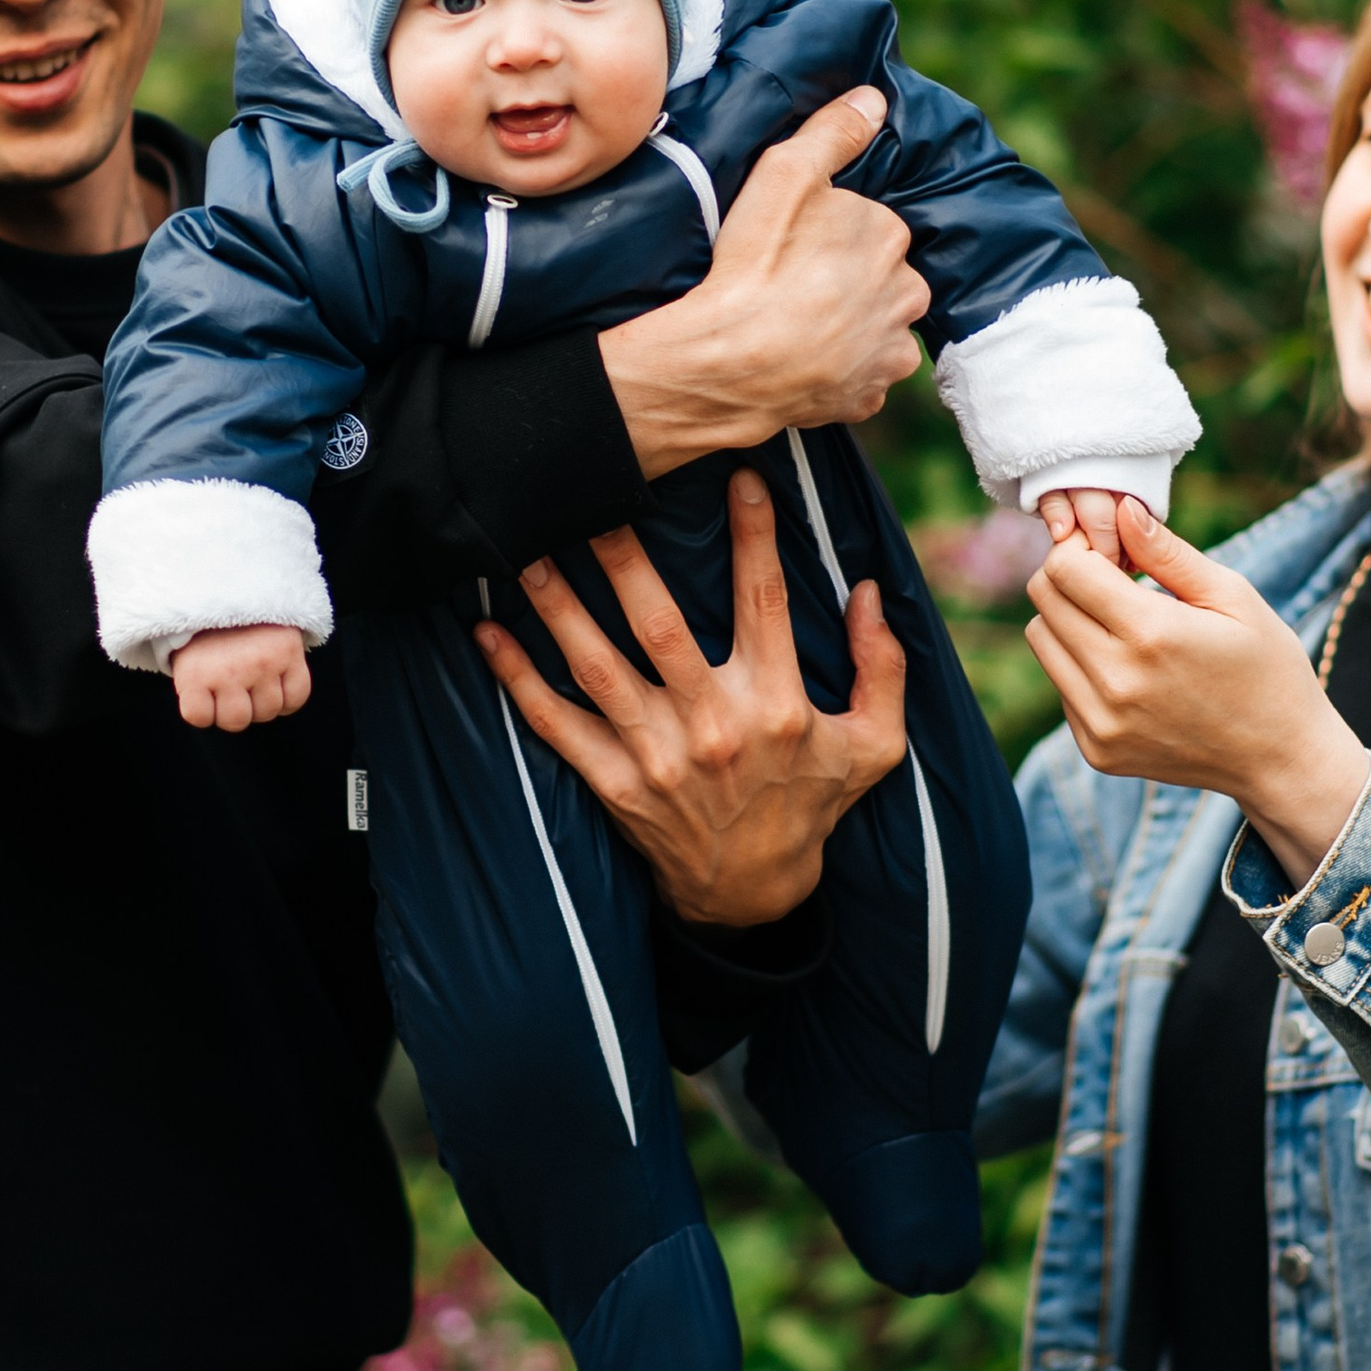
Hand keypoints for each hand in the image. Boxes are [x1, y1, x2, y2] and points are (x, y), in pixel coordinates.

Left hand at [171, 623, 312, 731]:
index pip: (199, 717)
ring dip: (263, 701)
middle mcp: (229, 672)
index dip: (203, 708)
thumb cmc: (208, 628)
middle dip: (235, 709)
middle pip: (237, 720)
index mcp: (195, 673)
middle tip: (232, 687)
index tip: (204, 690)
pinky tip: (277, 684)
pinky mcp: (290, 654)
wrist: (235, 581)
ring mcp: (262, 664)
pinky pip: (297, 697)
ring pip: (269, 711)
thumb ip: (195, 688)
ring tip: (255, 679)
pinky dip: (289, 698)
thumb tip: (211, 715)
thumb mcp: (187, 656)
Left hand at [473, 467, 906, 924]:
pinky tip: (487, 635)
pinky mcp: (614, 785)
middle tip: (592, 502)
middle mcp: (713, 726)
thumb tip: (870, 592)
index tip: (739, 479)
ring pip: (598, 668)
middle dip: (622, 561)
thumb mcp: (874, 744)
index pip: (764, 602)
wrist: (753, 892)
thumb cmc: (811, 803)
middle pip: (658, 626)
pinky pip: (557, 725)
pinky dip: (518, 681)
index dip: (754, 537)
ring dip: (558, 609)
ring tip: (527, 554)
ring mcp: (657, 758)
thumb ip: (882, 667)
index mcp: (776, 705)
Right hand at [596, 90, 926, 477]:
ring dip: (849, 327)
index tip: (793, 246)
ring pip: (876, 329)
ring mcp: (890, 351)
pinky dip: (839, 371)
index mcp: (891, 235)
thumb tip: (874, 100)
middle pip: (880, 278)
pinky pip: (861, 378)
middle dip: (848, 281)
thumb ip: (832, 134)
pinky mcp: (870, 398)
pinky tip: (802, 361)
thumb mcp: (783, 176)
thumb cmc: (753, 266)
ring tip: (796, 326)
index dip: (830, 235)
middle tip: (793, 286)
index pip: (870, 227)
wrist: (728, 362)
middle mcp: (907, 294)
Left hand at [1024, 495, 1370, 887]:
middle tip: (1115, 584)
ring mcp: (1101, 723)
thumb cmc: (1266, 668)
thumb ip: (1168, 552)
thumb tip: (1121, 510)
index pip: (1064, 569)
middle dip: (1070, 577)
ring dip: (1069, 621)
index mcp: (1150, 633)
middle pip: (1043, 600)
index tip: (1113, 555)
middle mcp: (1115, 681)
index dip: (1082, 549)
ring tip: (1121, 626)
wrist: (1281, 759)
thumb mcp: (1233, 597)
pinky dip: (1081, 668)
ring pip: (1041, 642)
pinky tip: (1130, 672)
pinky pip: (1060, 687)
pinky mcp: (1096, 751)